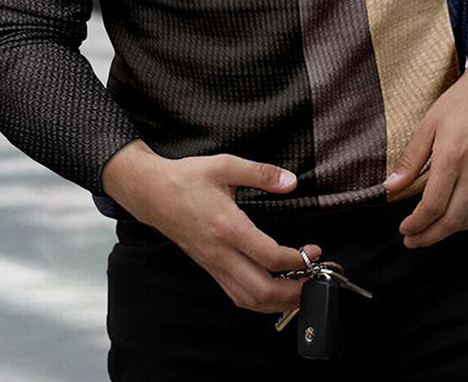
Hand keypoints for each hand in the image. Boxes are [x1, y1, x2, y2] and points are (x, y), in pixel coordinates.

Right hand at [102, 143, 320, 313]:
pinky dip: (259, 301)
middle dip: (294, 292)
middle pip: (262, 290)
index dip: (298, 260)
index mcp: (226, 227)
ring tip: (302, 289)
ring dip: (279, 302)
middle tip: (317, 279)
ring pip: (249, 300)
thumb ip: (260, 173)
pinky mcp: (209, 268)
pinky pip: (236, 295)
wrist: (150, 192)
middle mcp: (220, 253)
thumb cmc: (186, 178)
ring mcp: (213, 264)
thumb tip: (290, 182)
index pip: (269, 257)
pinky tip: (274, 292)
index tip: (314, 251)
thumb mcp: (224, 165)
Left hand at [382, 46, 467, 247]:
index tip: (403, 229)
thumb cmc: (461, 102)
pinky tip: (447, 215)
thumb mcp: (427, 124)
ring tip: (426, 233)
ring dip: (446, 231)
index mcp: (453, 156)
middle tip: (411, 240)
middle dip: (429, 236)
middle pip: (452, 220)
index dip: (417, 223)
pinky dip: (462, 217)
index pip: (433, 205)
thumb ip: (410, 159)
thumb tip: (390, 186)